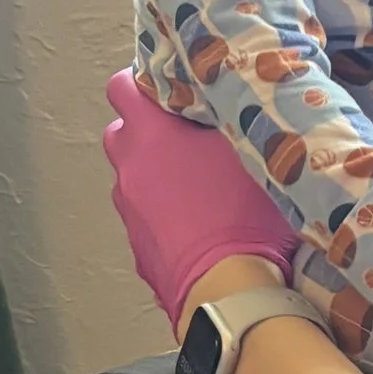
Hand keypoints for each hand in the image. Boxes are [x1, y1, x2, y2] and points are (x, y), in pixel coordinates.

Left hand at [103, 70, 295, 327]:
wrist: (228, 290)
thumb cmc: (245, 214)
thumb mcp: (250, 150)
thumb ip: (228, 121)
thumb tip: (226, 104)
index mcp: (151, 134)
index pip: (122, 86)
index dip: (143, 82)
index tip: (172, 88)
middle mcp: (129, 168)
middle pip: (122, 132)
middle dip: (148, 132)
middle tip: (188, 139)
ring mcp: (128, 211)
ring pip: (132, 178)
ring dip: (155, 176)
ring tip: (197, 189)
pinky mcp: (138, 249)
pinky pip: (145, 218)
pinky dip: (162, 215)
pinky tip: (197, 226)